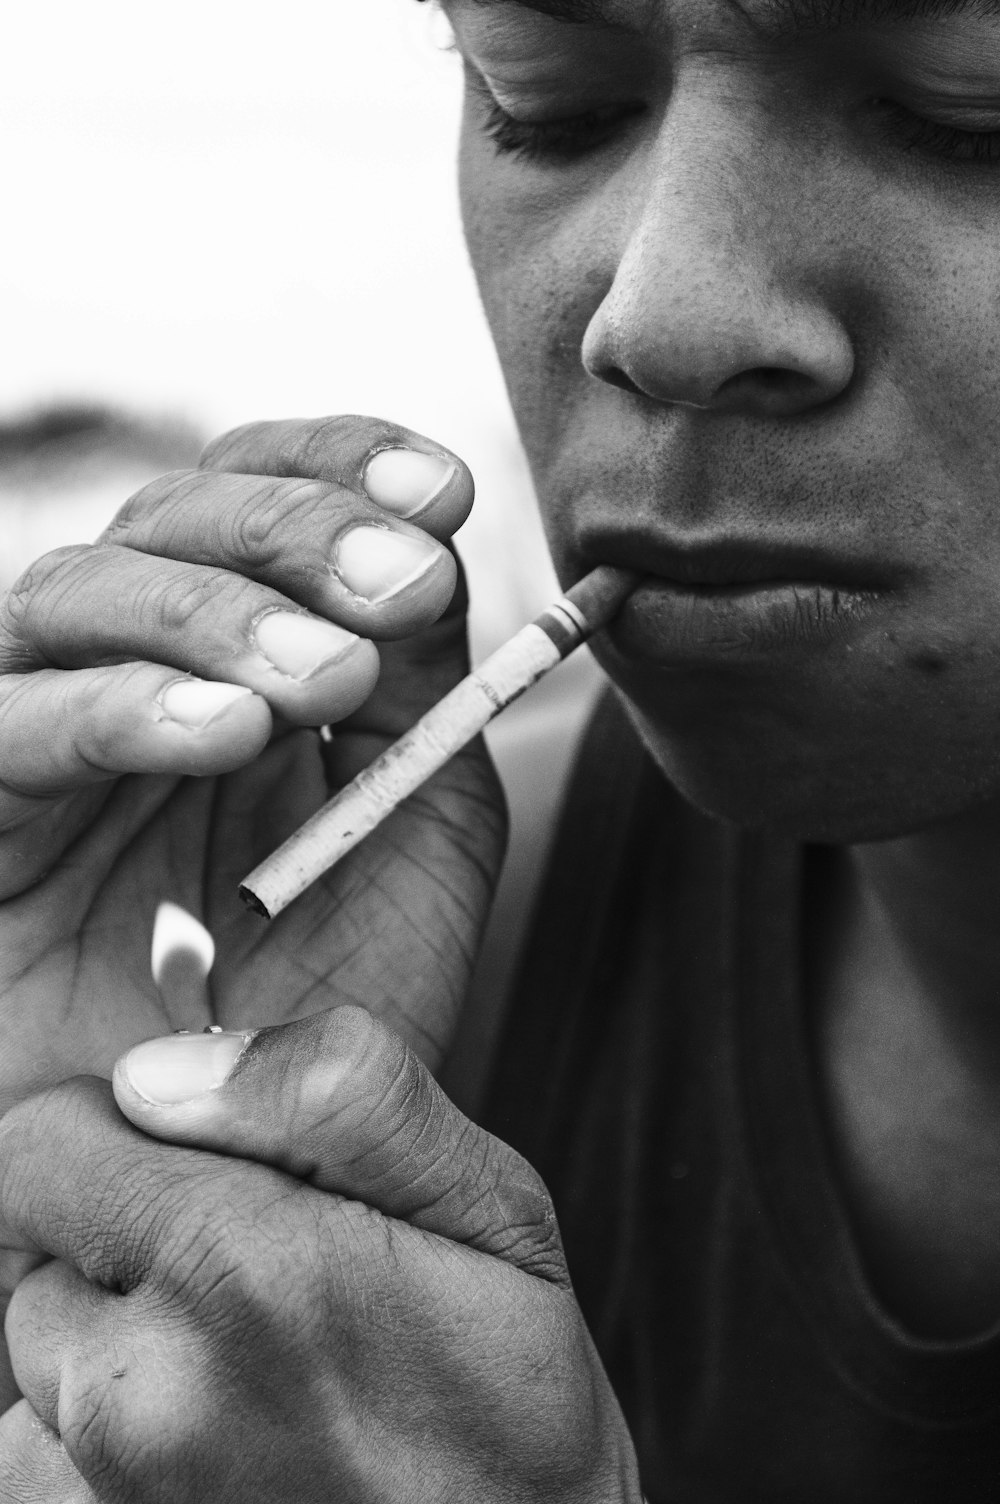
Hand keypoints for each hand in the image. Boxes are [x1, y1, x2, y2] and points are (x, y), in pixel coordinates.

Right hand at [0, 416, 505, 1406]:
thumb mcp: (412, 837)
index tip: (441, 489)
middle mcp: (130, 673)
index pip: (260, 499)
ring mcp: (37, 736)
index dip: (339, 465)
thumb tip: (425, 559)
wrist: (235, 1172)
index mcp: (239, 658)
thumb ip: (420, 704)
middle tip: (403, 583)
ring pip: (69, 595)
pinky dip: (112, 711)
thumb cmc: (327, 1003)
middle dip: (292, 533)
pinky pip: (8, 729)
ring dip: (209, 613)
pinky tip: (219, 733)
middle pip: (165, 521)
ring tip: (320, 678)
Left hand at [0, 1009, 642, 1501]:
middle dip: (125, 1233)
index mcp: (242, 1273)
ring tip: (246, 1369)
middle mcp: (143, 1394)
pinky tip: (220, 1440)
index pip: (42, 1141)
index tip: (210, 1167)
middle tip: (254, 1276)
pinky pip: (46, 1451)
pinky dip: (107, 1435)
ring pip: (41, 1349)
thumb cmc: (517, 1412)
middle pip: (36, 1242)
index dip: (122, 1133)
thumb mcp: (493, 1210)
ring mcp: (105, 1493)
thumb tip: (154, 1072)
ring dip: (116, 1340)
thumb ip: (335, 1097)